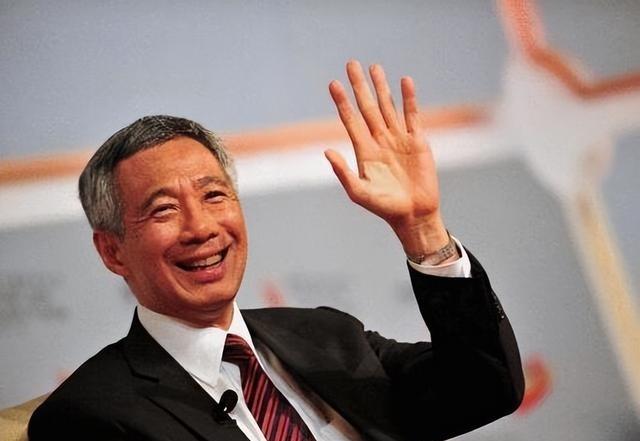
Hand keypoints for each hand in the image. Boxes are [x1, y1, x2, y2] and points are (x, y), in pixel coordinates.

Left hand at [325, 60, 449, 256]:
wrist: (414, 214)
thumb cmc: (384, 207)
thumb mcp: (359, 192)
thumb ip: (343, 172)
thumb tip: (327, 151)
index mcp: (364, 150)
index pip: (351, 120)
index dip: (342, 102)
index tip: (333, 84)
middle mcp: (379, 140)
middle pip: (367, 107)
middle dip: (360, 86)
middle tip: (351, 64)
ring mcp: (399, 139)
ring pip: (388, 106)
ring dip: (381, 87)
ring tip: (374, 67)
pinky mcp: (418, 141)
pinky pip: (412, 115)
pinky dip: (408, 99)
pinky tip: (405, 82)